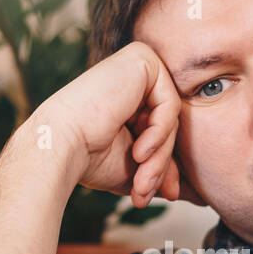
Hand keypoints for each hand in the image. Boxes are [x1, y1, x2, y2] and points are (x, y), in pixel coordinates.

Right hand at [31, 41, 203, 208]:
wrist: (59, 147)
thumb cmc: (89, 159)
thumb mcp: (136, 168)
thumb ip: (162, 170)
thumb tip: (193, 192)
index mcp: (130, 98)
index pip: (163, 131)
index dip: (164, 165)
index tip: (160, 194)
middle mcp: (135, 77)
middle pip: (169, 125)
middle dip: (161, 165)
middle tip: (145, 192)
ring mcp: (139, 63)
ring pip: (171, 118)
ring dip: (160, 157)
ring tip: (141, 182)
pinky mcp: (142, 59)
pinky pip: (170, 105)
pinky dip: (159, 134)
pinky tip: (139, 151)